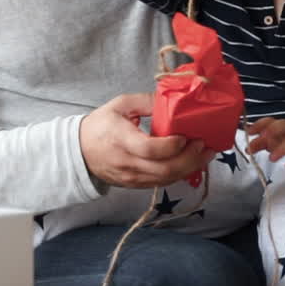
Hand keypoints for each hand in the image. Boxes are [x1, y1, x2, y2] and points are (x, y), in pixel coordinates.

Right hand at [79, 93, 216, 187]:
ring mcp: (131, 177)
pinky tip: (190, 163)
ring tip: (205, 155)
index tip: (186, 136)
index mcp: (121, 139)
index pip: (150, 149)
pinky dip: (178, 174)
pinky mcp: (134, 184)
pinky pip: (161, 183)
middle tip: (204, 145)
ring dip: (189, 168)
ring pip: (166, 179)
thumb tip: (171, 100)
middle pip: (164, 169)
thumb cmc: (100, 125)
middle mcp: (127, 162)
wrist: (79, 152)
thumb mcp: (119, 105)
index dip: (172, 145)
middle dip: (190, 159)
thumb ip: (145, 102)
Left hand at [245, 118, 284, 168]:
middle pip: (282, 125)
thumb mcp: (274, 140)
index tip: (250, 132)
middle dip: (272, 130)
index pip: (269, 121)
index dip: (259, 125)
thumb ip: (260, 143)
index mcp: (279, 125)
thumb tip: (247, 149)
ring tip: (272, 158)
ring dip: (281, 149)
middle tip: (263, 138)